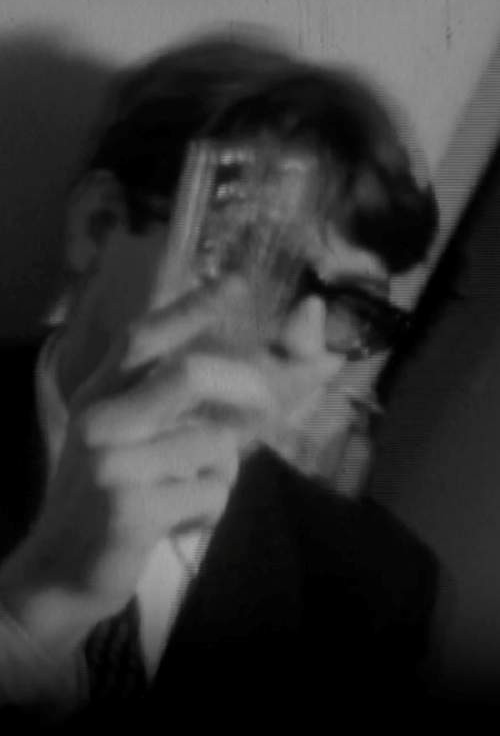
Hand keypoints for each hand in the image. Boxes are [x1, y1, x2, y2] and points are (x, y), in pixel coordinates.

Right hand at [0, 280, 272, 649]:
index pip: (146, 336)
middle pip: (189, 374)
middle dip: (247, 383)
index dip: (192, 308)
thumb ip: (180, 409)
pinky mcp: (131, 509)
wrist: (61, 571)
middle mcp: (101, 418)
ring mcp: (113, 463)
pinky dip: (213, 507)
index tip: (236, 283)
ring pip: (213, 441)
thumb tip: (253, 380)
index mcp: (101, 395)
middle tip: (272, 403)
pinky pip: (211, 491)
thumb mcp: (133, 442)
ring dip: (225, 468)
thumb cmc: (107, 498)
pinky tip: (183, 521)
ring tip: (196, 488)